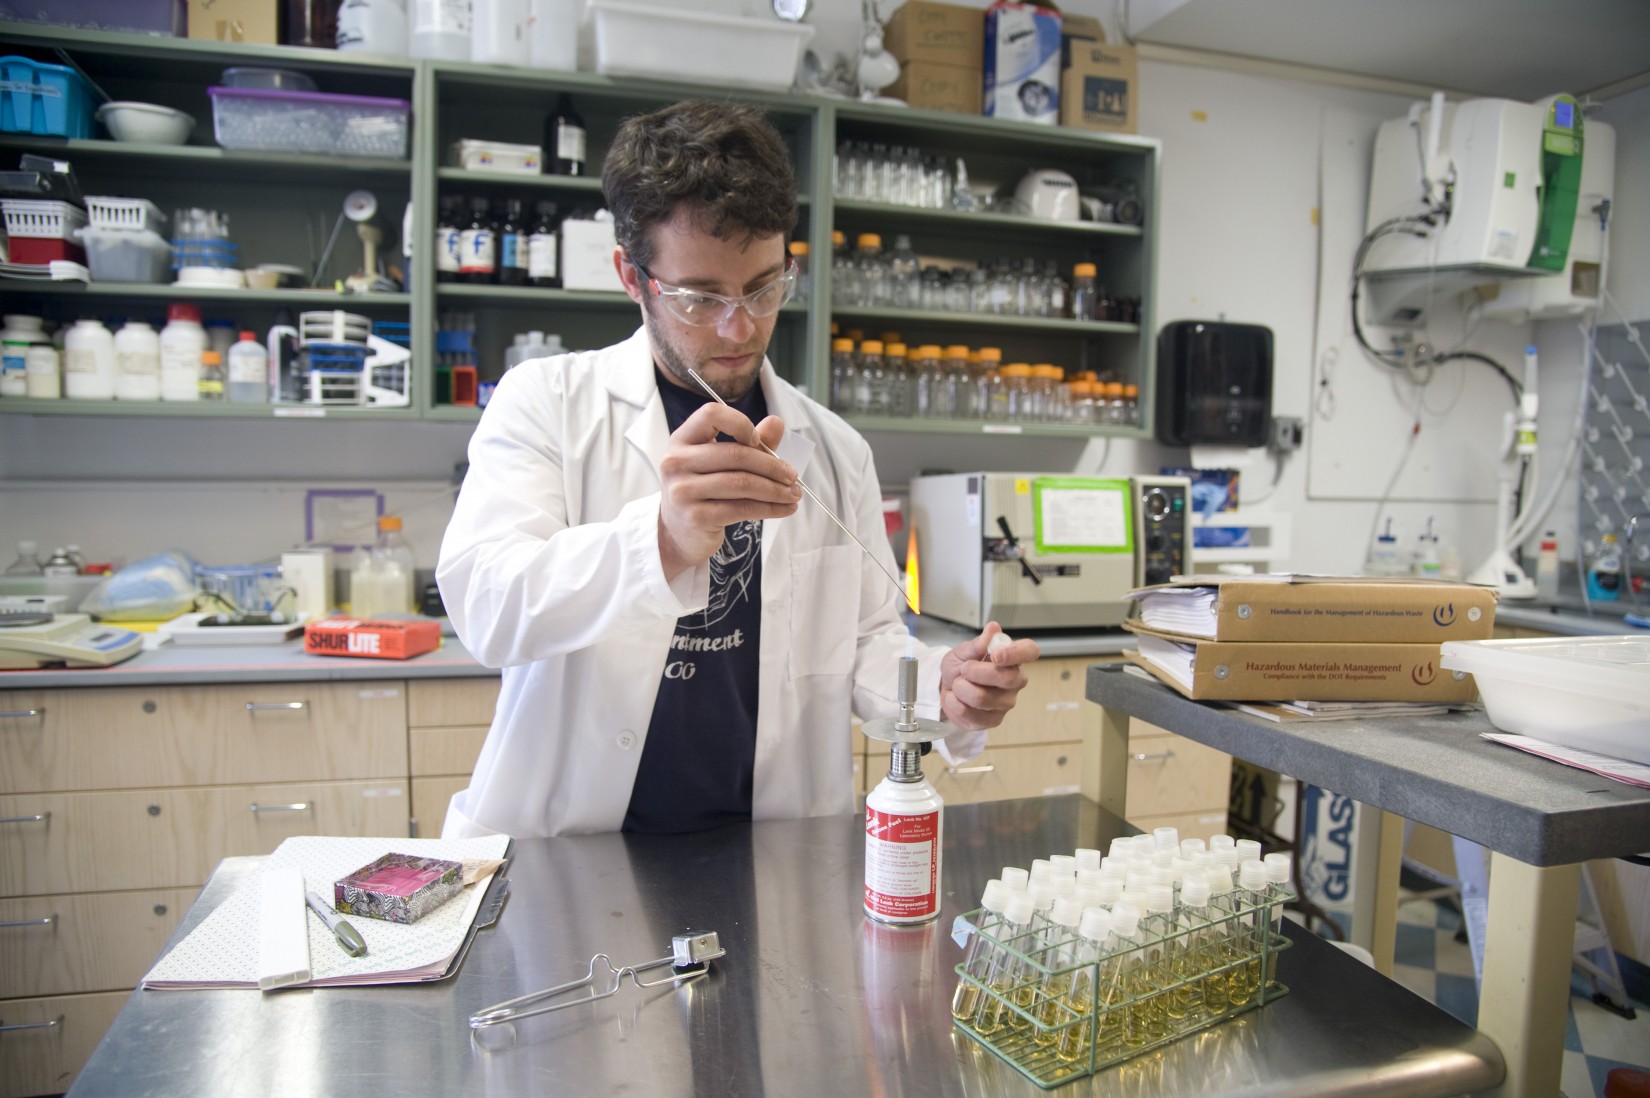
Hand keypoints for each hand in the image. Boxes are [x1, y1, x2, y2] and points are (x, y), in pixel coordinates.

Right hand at [657, 404, 800, 578]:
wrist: (678, 533)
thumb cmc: (704, 491)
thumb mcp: (721, 463)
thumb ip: (750, 442)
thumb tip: (777, 421)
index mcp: (682, 439)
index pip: (711, 415)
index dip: (740, 423)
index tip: (759, 441)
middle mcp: (677, 462)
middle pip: (736, 454)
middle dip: (772, 466)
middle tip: (793, 476)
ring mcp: (683, 490)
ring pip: (742, 483)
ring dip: (776, 490)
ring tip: (794, 494)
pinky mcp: (696, 516)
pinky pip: (742, 508)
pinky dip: (770, 508)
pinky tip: (785, 509)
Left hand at [938, 621, 1040, 730]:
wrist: (947, 688)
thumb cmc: (960, 667)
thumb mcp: (963, 651)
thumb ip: (977, 643)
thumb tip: (993, 628)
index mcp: (1012, 658)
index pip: (1030, 651)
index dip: (1016, 653)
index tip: (996, 654)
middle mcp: (1015, 680)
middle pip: (1007, 678)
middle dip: (976, 672)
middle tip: (964, 669)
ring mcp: (1007, 702)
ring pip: (982, 698)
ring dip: (961, 688)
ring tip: (958, 684)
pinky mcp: (994, 720)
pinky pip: (971, 714)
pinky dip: (955, 703)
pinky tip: (957, 699)